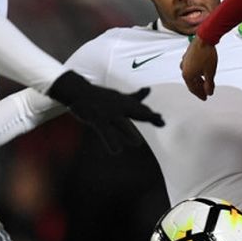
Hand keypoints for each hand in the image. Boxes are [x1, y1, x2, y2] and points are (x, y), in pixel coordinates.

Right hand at [47, 71, 163, 153]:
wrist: (79, 91)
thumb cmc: (101, 96)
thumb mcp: (120, 96)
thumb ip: (135, 97)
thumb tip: (148, 90)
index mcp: (125, 103)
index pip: (141, 109)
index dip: (152, 115)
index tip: (162, 121)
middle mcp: (119, 107)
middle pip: (136, 111)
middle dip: (148, 116)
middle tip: (160, 121)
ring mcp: (108, 113)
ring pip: (120, 123)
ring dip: (129, 132)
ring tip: (137, 142)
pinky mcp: (97, 119)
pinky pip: (105, 131)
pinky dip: (111, 141)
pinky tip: (116, 150)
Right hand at [180, 35, 216, 99]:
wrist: (205, 39)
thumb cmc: (207, 54)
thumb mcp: (210, 72)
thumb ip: (209, 84)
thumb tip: (209, 92)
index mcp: (188, 75)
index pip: (193, 89)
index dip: (200, 94)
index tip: (205, 97)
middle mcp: (184, 69)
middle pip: (191, 82)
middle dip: (199, 88)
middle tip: (206, 92)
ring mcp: (184, 62)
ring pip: (191, 75)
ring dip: (198, 80)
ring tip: (205, 82)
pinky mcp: (187, 56)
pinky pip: (191, 68)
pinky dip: (196, 72)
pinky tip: (202, 71)